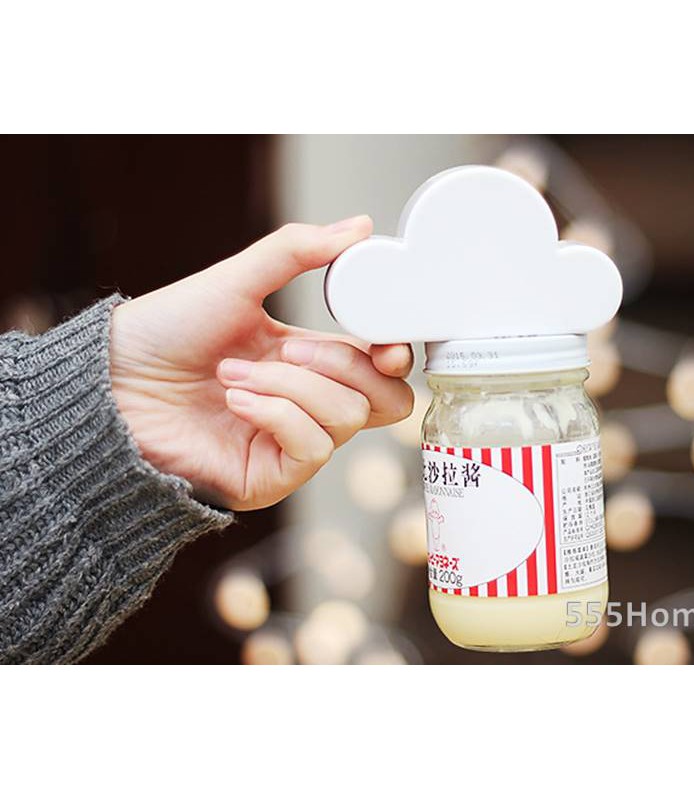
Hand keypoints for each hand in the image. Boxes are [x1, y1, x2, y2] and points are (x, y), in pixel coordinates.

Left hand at [109, 216, 413, 510]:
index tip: (387, 341)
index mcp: (310, 360)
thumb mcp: (237, 281)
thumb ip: (298, 251)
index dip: (395, 355)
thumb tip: (360, 227)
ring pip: (346, 418)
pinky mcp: (274, 476)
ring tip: (235, 374)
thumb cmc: (167, 332)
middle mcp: (309, 404)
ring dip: (292, 387)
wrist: (112, 382)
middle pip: (386, 402)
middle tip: (291, 349)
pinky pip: (312, 448)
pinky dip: (277, 414)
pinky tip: (236, 401)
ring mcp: (294, 442)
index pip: (382, 368)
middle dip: (346, 367)